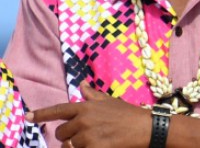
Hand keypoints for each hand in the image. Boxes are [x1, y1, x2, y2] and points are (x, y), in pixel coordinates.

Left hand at [32, 84, 151, 147]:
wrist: (146, 128)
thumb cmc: (128, 114)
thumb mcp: (110, 101)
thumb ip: (92, 95)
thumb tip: (81, 84)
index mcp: (86, 107)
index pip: (58, 110)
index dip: (41, 114)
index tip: (27, 117)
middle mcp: (84, 120)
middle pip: (61, 133)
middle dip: (69, 136)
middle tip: (86, 134)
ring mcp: (88, 135)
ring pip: (69, 146)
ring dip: (78, 146)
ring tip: (94, 140)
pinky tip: (98, 144)